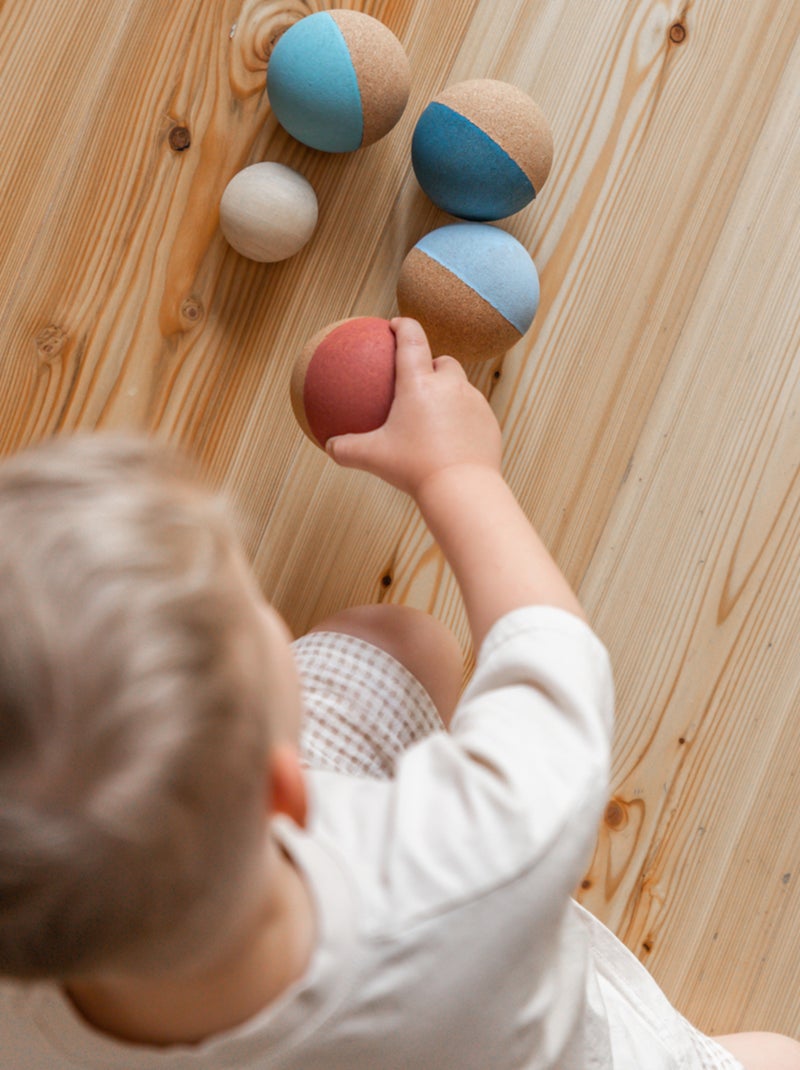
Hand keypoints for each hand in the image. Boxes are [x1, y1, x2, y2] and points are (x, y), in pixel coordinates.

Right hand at [326, 318, 502, 498]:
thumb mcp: (373, 458)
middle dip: (432, 365)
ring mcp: (474, 402)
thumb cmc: (414, 468)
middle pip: (443, 362)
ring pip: (461, 388)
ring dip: (449, 395)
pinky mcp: (489, 423)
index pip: (412, 340)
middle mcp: (450, 385)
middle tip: (420, 381)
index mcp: (419, 383)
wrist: (462, 489)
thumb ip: (347, 449)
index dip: (403, 326)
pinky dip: (463, 420)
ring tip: (436, 416)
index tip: (395, 324)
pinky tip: (453, 439)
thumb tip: (328, 446)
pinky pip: (474, 414)